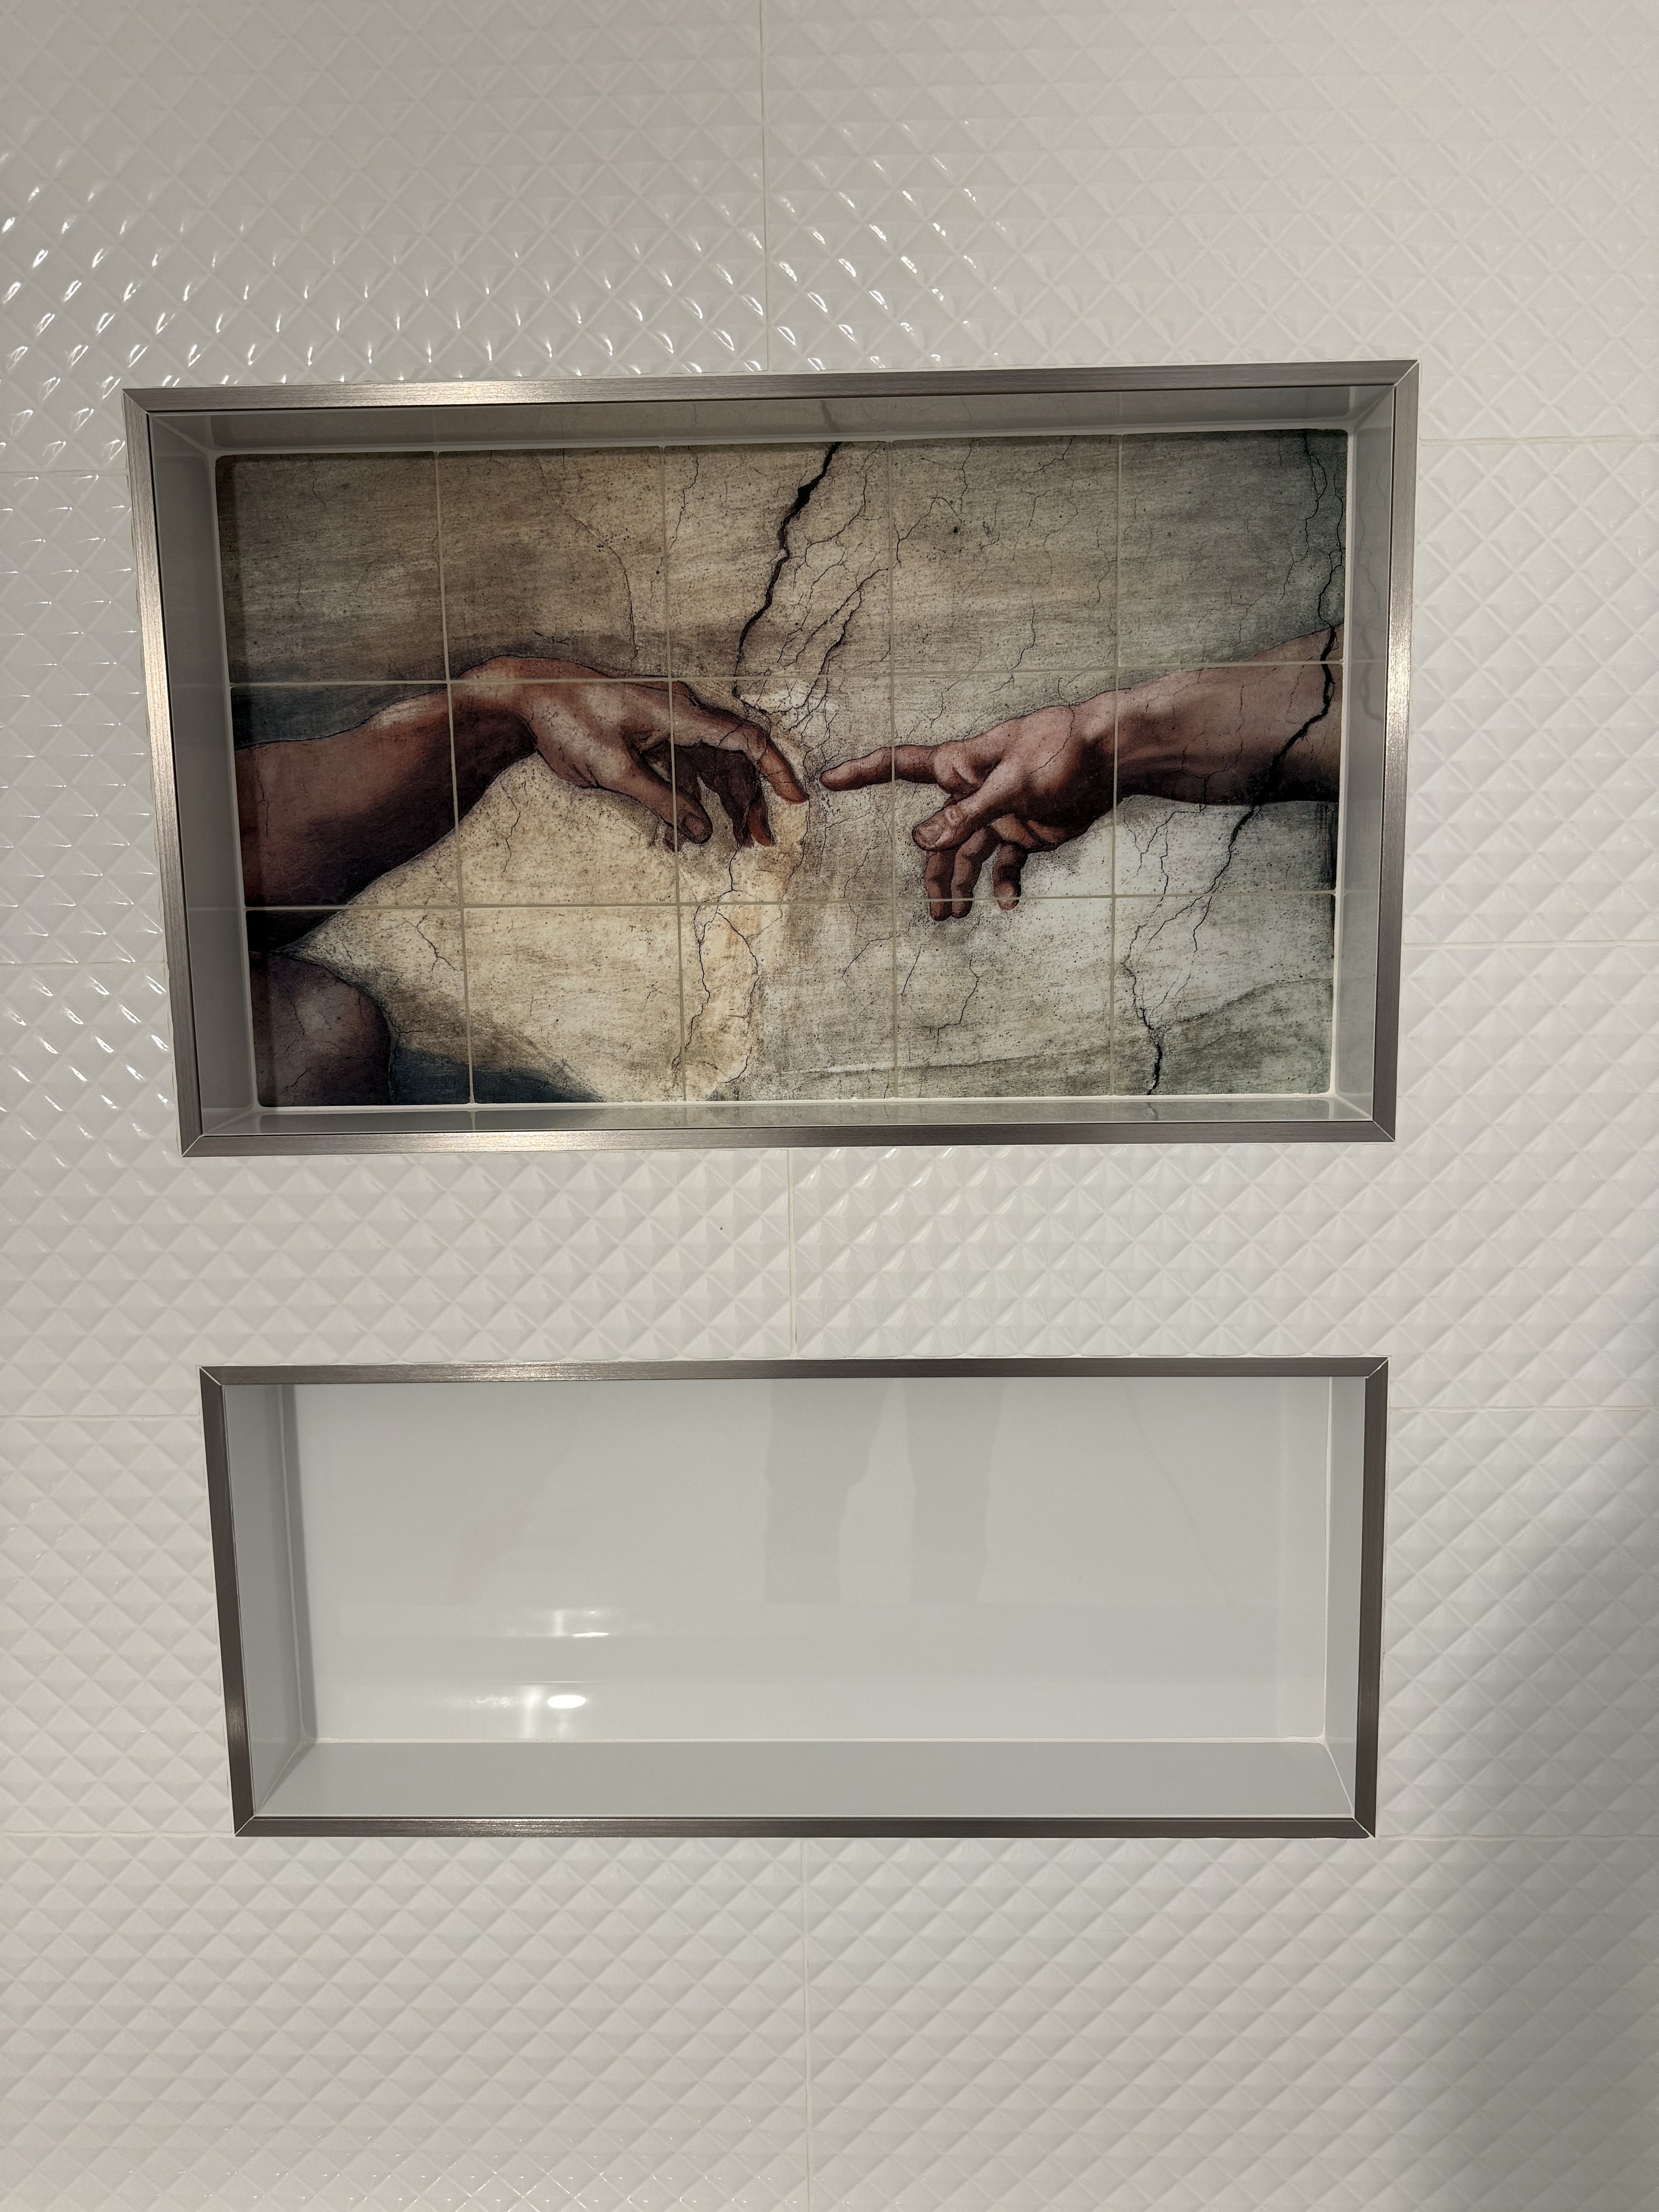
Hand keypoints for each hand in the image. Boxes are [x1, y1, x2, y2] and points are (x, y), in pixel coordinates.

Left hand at [458, 659, 806, 845]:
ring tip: (732, 843)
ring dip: (722, 804)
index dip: (776, 769)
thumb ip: (662, 803)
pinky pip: (684, 767)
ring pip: (712, 765)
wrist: (529, 696)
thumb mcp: (613, 771)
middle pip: (733, 758)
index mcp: (679, 711)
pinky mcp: (654, 734)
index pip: (745, 738)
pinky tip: (684, 835)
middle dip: (749, 801)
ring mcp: (668, 721)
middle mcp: (682, 711)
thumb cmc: (567, 723)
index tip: (796, 800)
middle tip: (758, 843)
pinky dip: (689, 799)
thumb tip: (703, 835)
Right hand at [822, 697, 1114, 917]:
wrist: (1111, 758)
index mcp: (961, 766)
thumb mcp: (1011, 783)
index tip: (829, 780)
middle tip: (933, 914)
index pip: (902, 765)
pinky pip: (1004, 864)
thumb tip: (919, 841)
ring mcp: (997, 814)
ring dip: (960, 888)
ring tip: (953, 918)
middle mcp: (972, 793)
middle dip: (932, 875)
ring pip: (966, 857)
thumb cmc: (1060, 752)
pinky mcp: (1024, 831)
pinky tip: (1008, 906)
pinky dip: (1004, 885)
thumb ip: (966, 815)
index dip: (864, 772)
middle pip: (937, 837)